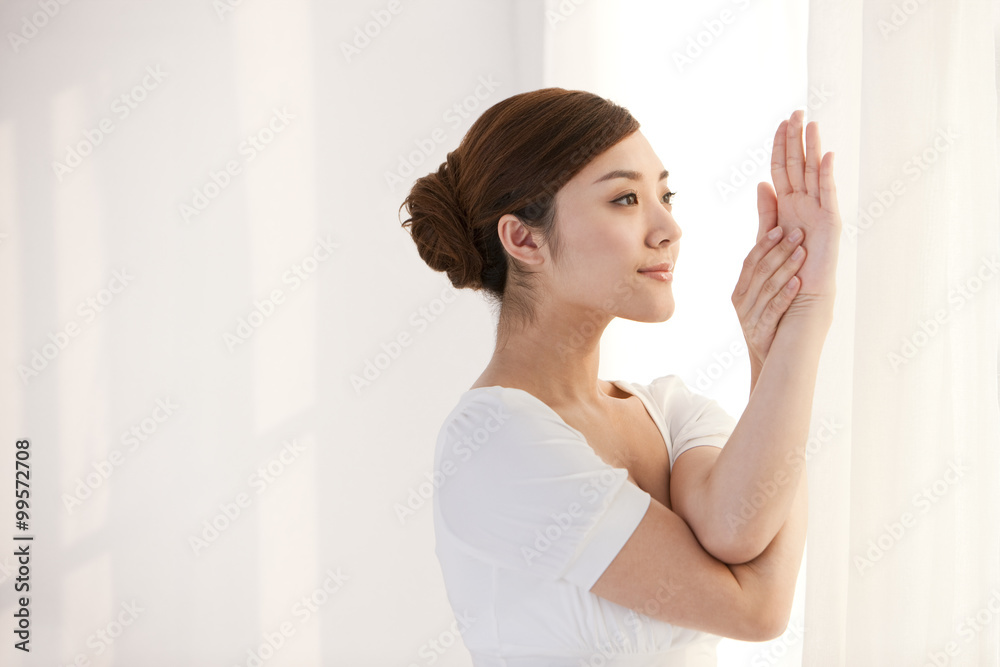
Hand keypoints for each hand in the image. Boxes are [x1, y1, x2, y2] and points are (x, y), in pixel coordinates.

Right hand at [731, 222, 807, 371]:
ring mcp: (749, 317)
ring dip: (786, 267)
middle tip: (799, 234)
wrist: (771, 360)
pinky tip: (798, 282)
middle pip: (760, 270)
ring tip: (802, 252)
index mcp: (740, 290)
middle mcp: (741, 301)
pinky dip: (786, 294)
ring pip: (768, 286)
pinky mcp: (760, 331)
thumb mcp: (764, 296)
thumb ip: (768, 271)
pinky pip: (773, 309)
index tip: (781, 228)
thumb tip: (775, 238)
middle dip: (780, 250)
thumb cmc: (773, 323)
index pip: (750, 261)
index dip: (764, 244)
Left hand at [759, 109, 841, 317]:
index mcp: (787, 204)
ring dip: (812, 148)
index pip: (782, 167)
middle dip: (796, 137)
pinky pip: (827, 193)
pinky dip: (826, 175)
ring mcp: (818, 210)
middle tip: (797, 111)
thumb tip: (761, 183)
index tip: (781, 122)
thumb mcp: (767, 235)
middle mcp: (803, 203)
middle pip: (798, 163)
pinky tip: (825, 155)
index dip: (781, 145)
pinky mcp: (829, 222)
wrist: (799, 294)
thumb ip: (766, 209)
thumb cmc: (783, 269)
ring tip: (811, 123)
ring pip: (813, 172)